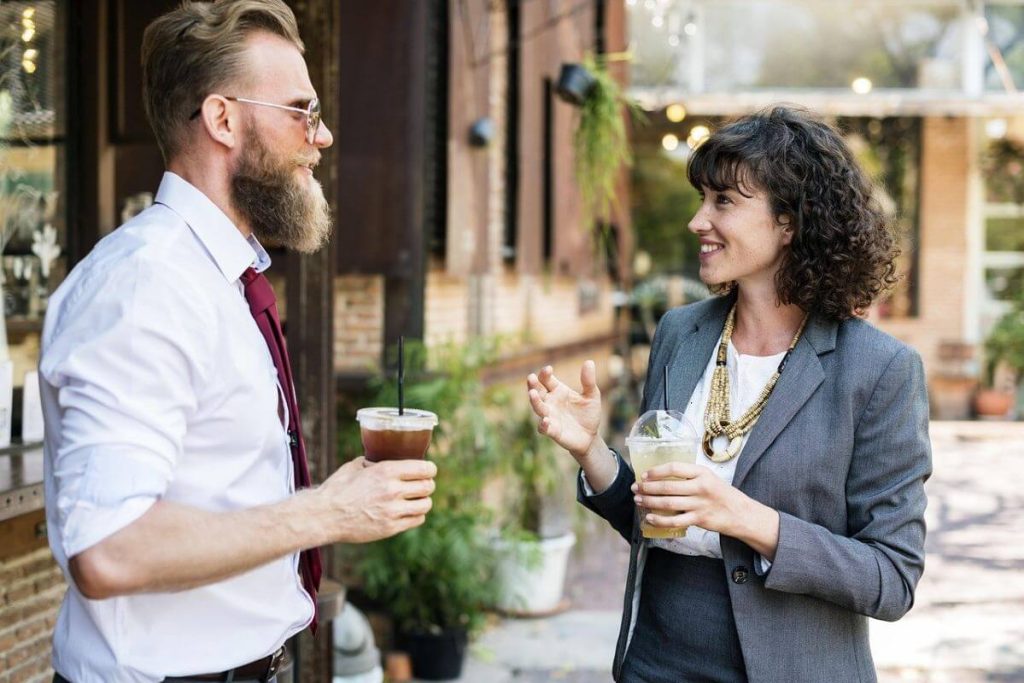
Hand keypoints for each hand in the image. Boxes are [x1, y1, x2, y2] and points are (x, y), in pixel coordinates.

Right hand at [315, 457, 436, 543]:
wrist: (325, 515)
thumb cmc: (337, 489)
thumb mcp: (354, 467)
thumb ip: (372, 462)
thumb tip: (380, 459)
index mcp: (386, 471)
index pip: (424, 469)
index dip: (430, 469)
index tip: (429, 470)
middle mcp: (393, 490)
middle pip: (428, 486)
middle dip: (427, 484)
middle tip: (423, 485)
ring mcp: (393, 510)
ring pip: (426, 504)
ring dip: (423, 501)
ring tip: (417, 500)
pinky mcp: (390, 527)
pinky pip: (416, 520)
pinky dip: (416, 515)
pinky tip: (409, 512)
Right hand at [526, 361, 602, 459]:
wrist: (590, 436)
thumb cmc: (588, 414)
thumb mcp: (592, 396)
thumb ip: (588, 381)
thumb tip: (589, 362)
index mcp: (558, 391)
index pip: (546, 379)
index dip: (545, 373)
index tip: (548, 369)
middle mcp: (550, 402)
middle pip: (537, 391)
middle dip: (533, 385)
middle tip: (531, 378)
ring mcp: (550, 416)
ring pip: (538, 408)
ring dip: (535, 401)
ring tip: (532, 394)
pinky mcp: (553, 431)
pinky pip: (544, 428)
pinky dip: (543, 425)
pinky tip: (545, 420)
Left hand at [631, 462, 762, 539]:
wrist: (740, 512)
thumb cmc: (720, 493)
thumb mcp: (708, 477)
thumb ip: (688, 476)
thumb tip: (661, 477)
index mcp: (701, 472)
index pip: (674, 468)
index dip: (656, 471)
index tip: (645, 475)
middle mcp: (700, 487)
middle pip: (668, 486)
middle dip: (648, 487)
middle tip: (636, 488)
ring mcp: (700, 504)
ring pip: (668, 503)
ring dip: (650, 502)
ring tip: (638, 500)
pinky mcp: (699, 519)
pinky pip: (675, 520)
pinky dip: (660, 520)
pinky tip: (650, 518)